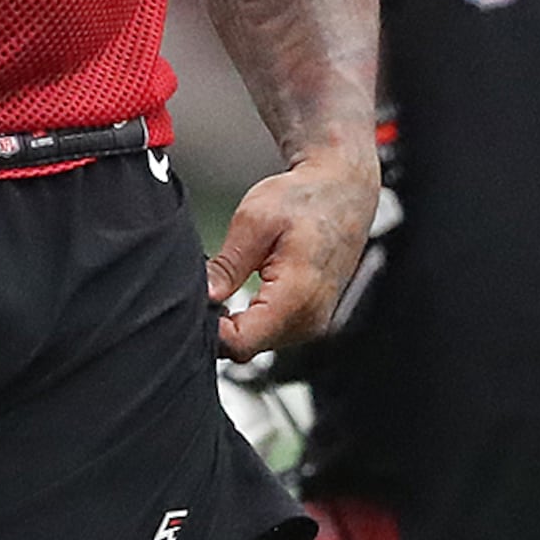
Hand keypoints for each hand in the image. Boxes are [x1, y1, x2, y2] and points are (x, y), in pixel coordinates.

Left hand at [210, 149, 377, 359]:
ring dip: (237, 322)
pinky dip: (254, 318)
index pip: (240, 343)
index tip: (197, 300)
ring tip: (230, 283)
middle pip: (248, 348)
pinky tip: (248, 289)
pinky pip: (273, 332)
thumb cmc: (305, 199)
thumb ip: (228, 265)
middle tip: (209, 286)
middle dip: (220, 325)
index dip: (210, 328)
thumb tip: (203, 296)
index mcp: (296, 297)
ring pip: (259, 342)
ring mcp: (314, 322)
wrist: (343, 191)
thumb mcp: (254, 221)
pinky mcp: (312, 318)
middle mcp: (310, 318)